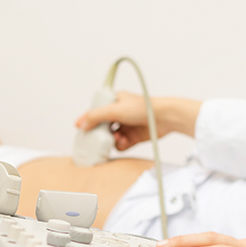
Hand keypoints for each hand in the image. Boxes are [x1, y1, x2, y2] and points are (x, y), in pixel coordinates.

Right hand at [75, 93, 201, 151]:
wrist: (165, 118)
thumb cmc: (144, 107)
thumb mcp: (114, 109)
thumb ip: (95, 116)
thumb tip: (81, 124)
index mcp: (115, 101)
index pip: (96, 111)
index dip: (89, 121)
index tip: (83, 129)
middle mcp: (120, 113)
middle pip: (102, 126)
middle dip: (100, 134)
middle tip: (97, 139)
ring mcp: (127, 125)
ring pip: (111, 137)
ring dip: (111, 140)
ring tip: (115, 139)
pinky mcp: (134, 136)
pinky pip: (121, 144)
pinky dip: (120, 145)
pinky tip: (123, 142)